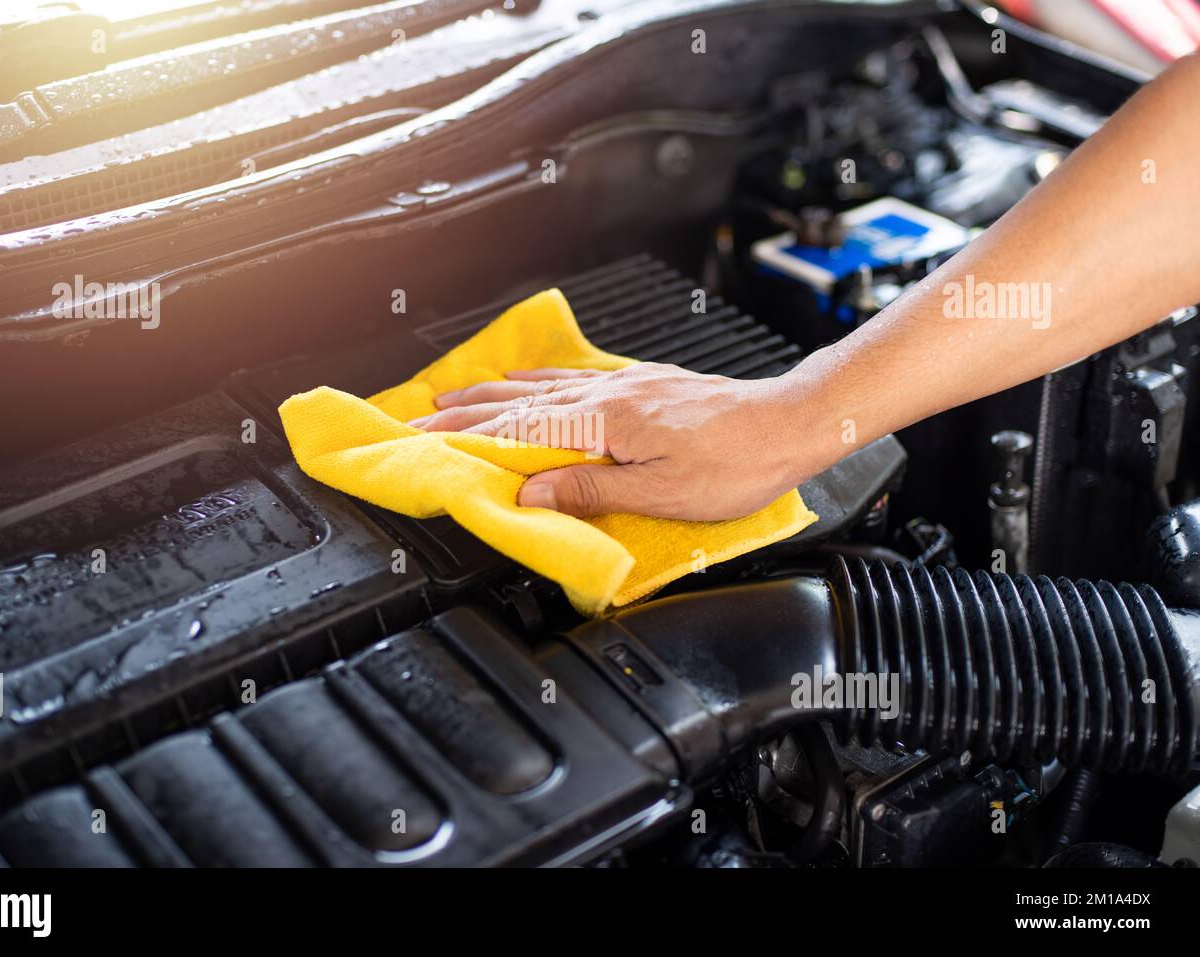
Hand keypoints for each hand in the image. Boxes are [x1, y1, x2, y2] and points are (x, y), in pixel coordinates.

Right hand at [409, 362, 826, 519]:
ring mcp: (623, 387)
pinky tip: (528, 381)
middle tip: (418, 418)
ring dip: (492, 393)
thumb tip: (530, 492)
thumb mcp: (660, 492)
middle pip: (519, 404)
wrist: (787, 423)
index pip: (518, 431)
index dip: (466, 438)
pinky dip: (537, 381)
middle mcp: (606, 396)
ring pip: (541, 387)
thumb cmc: (734, 464)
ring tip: (453, 393)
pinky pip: (572, 380)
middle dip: (464, 412)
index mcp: (604, 422)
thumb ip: (590, 489)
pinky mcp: (641, 386)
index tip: (423, 440)